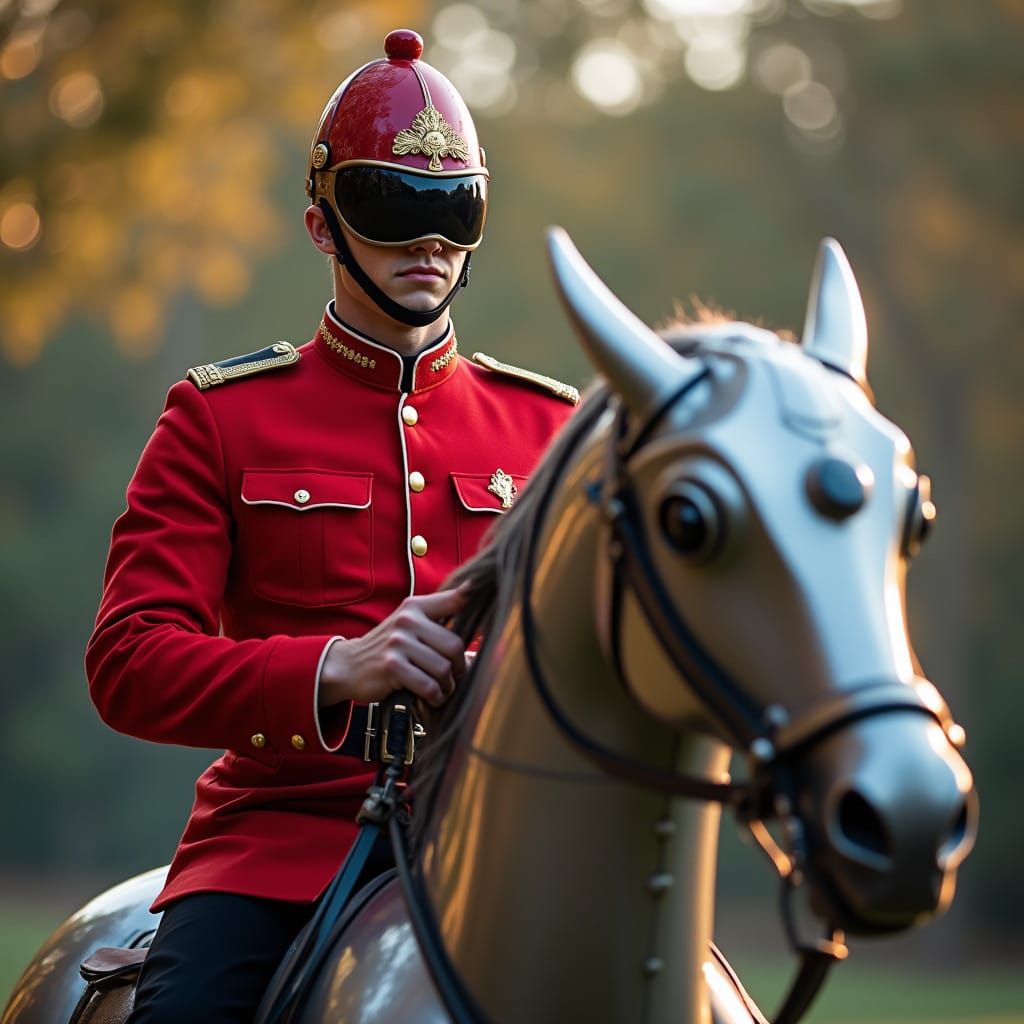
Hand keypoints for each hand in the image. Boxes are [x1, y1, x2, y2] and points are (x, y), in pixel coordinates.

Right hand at [318, 588, 467, 708]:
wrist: (348, 666)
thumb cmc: (390, 649)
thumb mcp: (410, 628)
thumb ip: (440, 627)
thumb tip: (480, 648)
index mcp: (416, 606)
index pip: (455, 599)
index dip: (475, 599)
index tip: (492, 604)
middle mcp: (408, 620)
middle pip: (454, 645)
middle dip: (459, 667)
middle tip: (452, 677)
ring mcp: (399, 642)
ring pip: (443, 669)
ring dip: (447, 685)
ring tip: (440, 688)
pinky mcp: (392, 666)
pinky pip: (428, 685)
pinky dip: (435, 696)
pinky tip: (431, 697)